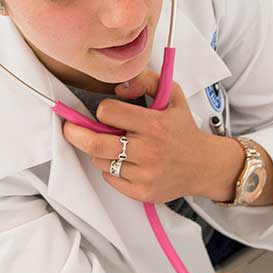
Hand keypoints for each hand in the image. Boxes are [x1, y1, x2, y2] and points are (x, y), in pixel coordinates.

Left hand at [62, 71, 236, 202]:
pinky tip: (125, 161)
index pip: (108, 113)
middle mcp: (149, 151)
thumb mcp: (171, 94)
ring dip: (99, 151)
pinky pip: (109, 178)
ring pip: (99, 161)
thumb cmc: (183, 129)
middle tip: (70, 127)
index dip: (105, 109)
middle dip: (75, 133)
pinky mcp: (141, 192)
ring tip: (114, 144)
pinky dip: (110, 168)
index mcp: (154, 125)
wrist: (203, 165)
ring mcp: (144, 175)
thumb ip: (145, 80)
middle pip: (94, 143)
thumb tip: (119, 88)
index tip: (108, 111)